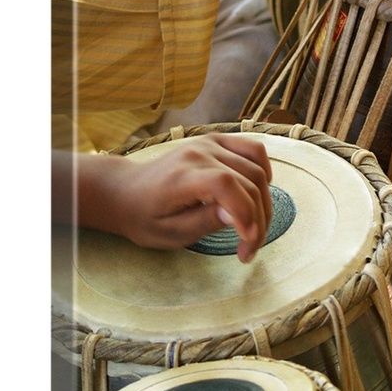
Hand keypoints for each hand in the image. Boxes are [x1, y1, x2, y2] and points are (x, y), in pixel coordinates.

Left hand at [76, 134, 272, 257]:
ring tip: (254, 228)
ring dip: (264, 202)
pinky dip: (264, 172)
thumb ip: (203, 222)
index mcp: (181, 177)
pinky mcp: (216, 141)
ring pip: (257, 168)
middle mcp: (198, 153)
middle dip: (258, 219)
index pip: (225, 184)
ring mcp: (209, 143)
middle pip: (248, 180)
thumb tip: (236, 215)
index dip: (245, 211)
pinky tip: (260, 194)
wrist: (127, 191)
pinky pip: (254, 150)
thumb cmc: (144, 217)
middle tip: (249, 249)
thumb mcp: (168, 233)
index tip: (248, 241)